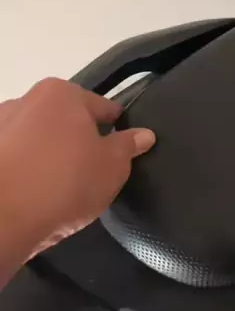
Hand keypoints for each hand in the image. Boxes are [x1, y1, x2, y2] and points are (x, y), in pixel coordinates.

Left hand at [0, 77, 154, 260]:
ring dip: (49, 153)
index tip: (123, 150)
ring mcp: (1, 125)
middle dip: (79, 140)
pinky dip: (26, 168)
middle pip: (66, 119)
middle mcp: (27, 98)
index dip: (117, 129)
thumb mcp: (112, 167)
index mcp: (63, 94)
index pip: (104, 107)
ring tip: (59, 185)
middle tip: (92, 171)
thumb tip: (144, 134)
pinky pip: (17, 156)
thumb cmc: (65, 183)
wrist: (2, 216)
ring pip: (38, 137)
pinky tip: (34, 191)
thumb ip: (128, 146)